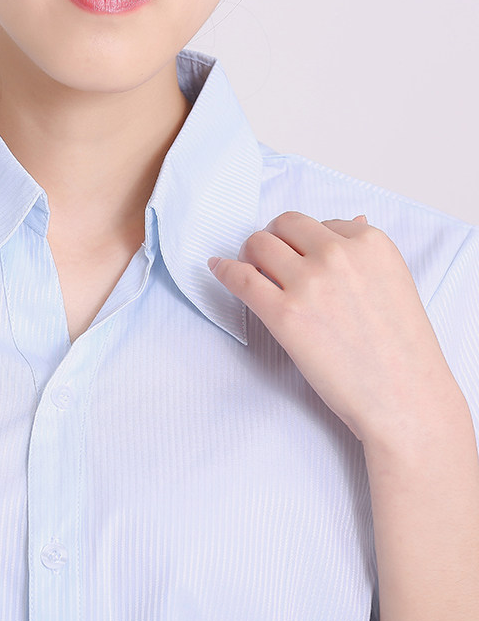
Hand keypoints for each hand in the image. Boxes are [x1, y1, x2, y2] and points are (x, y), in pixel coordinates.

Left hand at [208, 211, 458, 443]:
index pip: (319, 223)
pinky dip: (224, 269)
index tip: (296, 255)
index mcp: (370, 243)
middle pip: (284, 225)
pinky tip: (218, 268)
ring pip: (259, 244)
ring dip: (249, 253)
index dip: (303, 240)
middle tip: (266, 257)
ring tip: (250, 269)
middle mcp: (337, 254)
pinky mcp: (284, 313)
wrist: (403, 397)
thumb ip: (364, 254)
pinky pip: (240, 277)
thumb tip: (348, 222)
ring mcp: (309, 283)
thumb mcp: (393, 284)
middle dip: (272, 238)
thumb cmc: (400, 350)